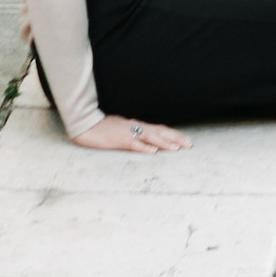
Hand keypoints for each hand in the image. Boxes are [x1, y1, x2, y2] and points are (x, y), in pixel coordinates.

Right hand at [69, 117, 191, 153]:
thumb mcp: (121, 129)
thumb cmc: (102, 128)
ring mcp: (127, 133)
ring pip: (150, 137)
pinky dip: (144, 147)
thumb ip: (134, 134)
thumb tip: (148, 143)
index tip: (186, 140)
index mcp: (136, 126)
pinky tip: (153, 152)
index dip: (173, 134)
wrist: (85, 125)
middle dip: (176, 138)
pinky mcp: (118, 140)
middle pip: (159, 132)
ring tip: (178, 148)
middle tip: (190, 144)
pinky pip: (133, 144)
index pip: (159, 129)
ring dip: (164, 142)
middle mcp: (135, 127)